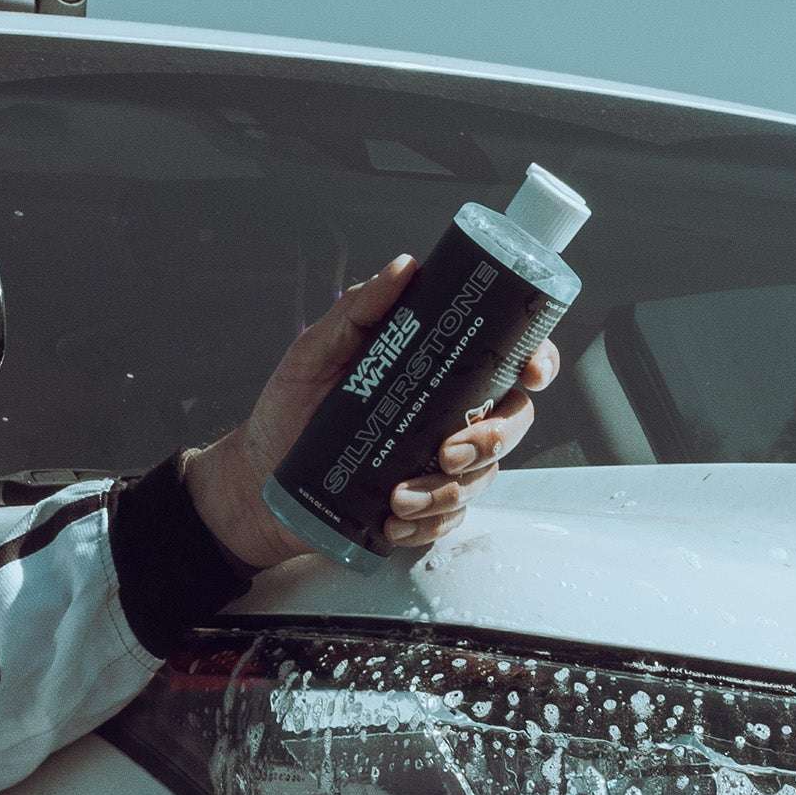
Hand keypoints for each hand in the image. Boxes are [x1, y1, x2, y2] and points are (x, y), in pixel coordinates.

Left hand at [183, 253, 563, 570]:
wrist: (258, 477)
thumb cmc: (290, 407)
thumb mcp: (317, 350)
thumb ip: (359, 310)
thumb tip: (406, 267)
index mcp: (439, 372)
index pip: (507, 363)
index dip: (537, 363)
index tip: (530, 372)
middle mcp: (449, 417)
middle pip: (511, 425)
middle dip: (490, 441)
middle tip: (446, 451)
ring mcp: (439, 466)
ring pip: (480, 480)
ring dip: (446, 493)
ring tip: (398, 497)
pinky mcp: (422, 510)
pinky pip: (446, 523)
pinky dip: (424, 526)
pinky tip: (393, 523)